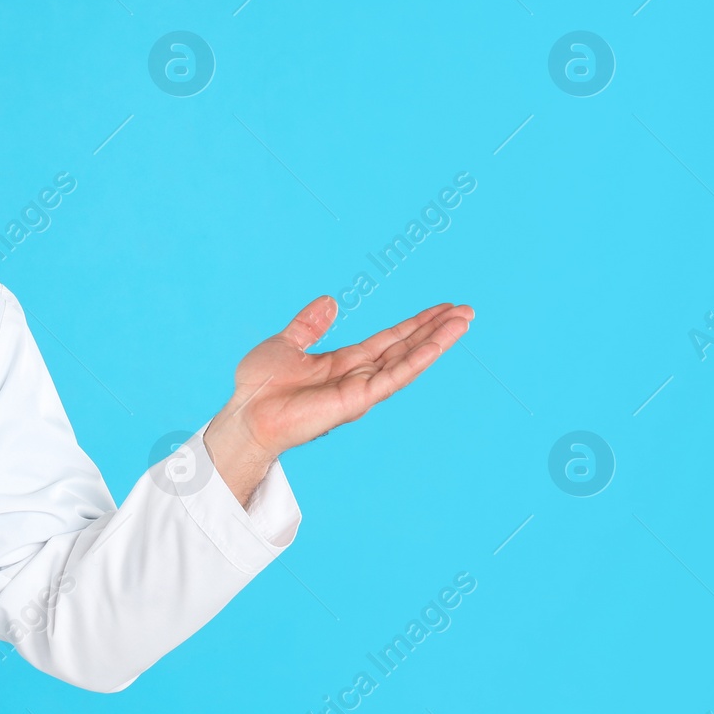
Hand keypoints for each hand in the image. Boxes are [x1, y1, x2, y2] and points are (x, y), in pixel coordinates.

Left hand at [203, 297, 472, 503]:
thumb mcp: (287, 344)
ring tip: (464, 322)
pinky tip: (439, 344)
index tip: (442, 309)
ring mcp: (361, 389)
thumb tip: (329, 300)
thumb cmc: (259, 385)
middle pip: (406, 348)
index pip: (390, 340)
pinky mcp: (358, 400)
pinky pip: (394, 376)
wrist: (247, 413)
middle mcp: (359, 376)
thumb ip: (310, 325)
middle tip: (466, 311)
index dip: (415, 324)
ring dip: (437, 341)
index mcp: (344, 363)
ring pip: (408, 361)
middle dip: (436, 330)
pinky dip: (418, 359)